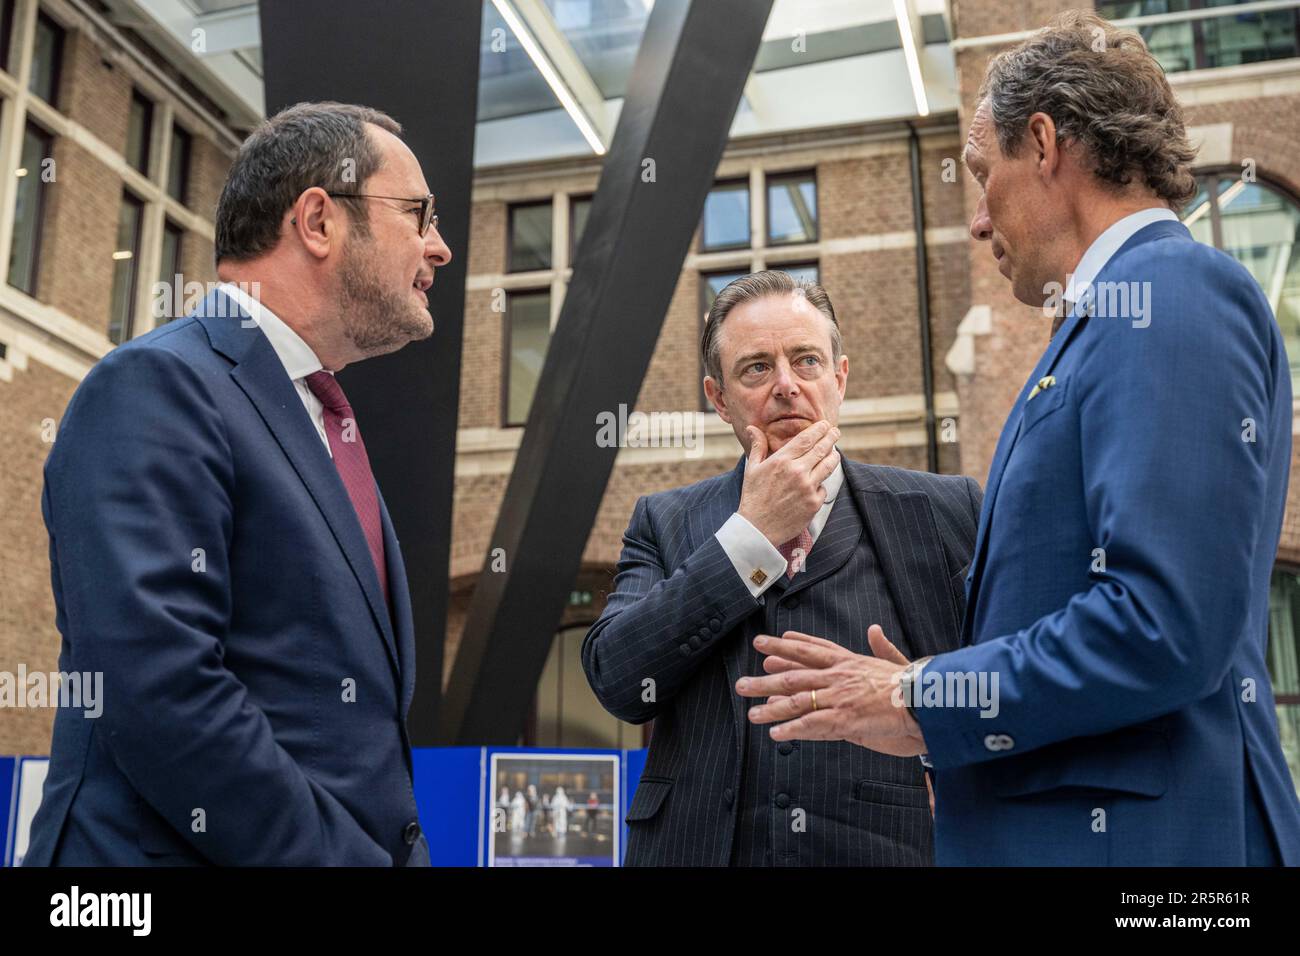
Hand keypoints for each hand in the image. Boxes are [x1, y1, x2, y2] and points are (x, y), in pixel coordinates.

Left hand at [735, 625, 926, 757]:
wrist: (927, 700)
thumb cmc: (914, 684)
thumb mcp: (896, 660)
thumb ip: (882, 646)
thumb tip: (874, 628)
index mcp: (850, 661)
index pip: (812, 650)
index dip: (787, 647)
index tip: (766, 643)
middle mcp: (839, 676)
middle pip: (795, 674)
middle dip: (766, 679)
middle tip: (742, 682)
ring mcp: (840, 697)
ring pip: (798, 700)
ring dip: (771, 706)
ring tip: (750, 711)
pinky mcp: (845, 719)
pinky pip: (813, 724)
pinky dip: (793, 729)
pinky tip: (775, 733)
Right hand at [738, 421, 840, 545]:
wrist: (757, 529)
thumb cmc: (753, 497)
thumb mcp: (752, 469)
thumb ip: (757, 446)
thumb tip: (751, 428)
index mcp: (782, 461)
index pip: (807, 439)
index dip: (819, 429)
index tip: (824, 424)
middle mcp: (797, 472)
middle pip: (822, 449)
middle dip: (831, 437)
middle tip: (836, 431)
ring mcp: (808, 488)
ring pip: (829, 466)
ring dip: (833, 456)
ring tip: (834, 452)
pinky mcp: (814, 503)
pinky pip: (823, 488)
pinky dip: (820, 484)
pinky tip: (817, 482)